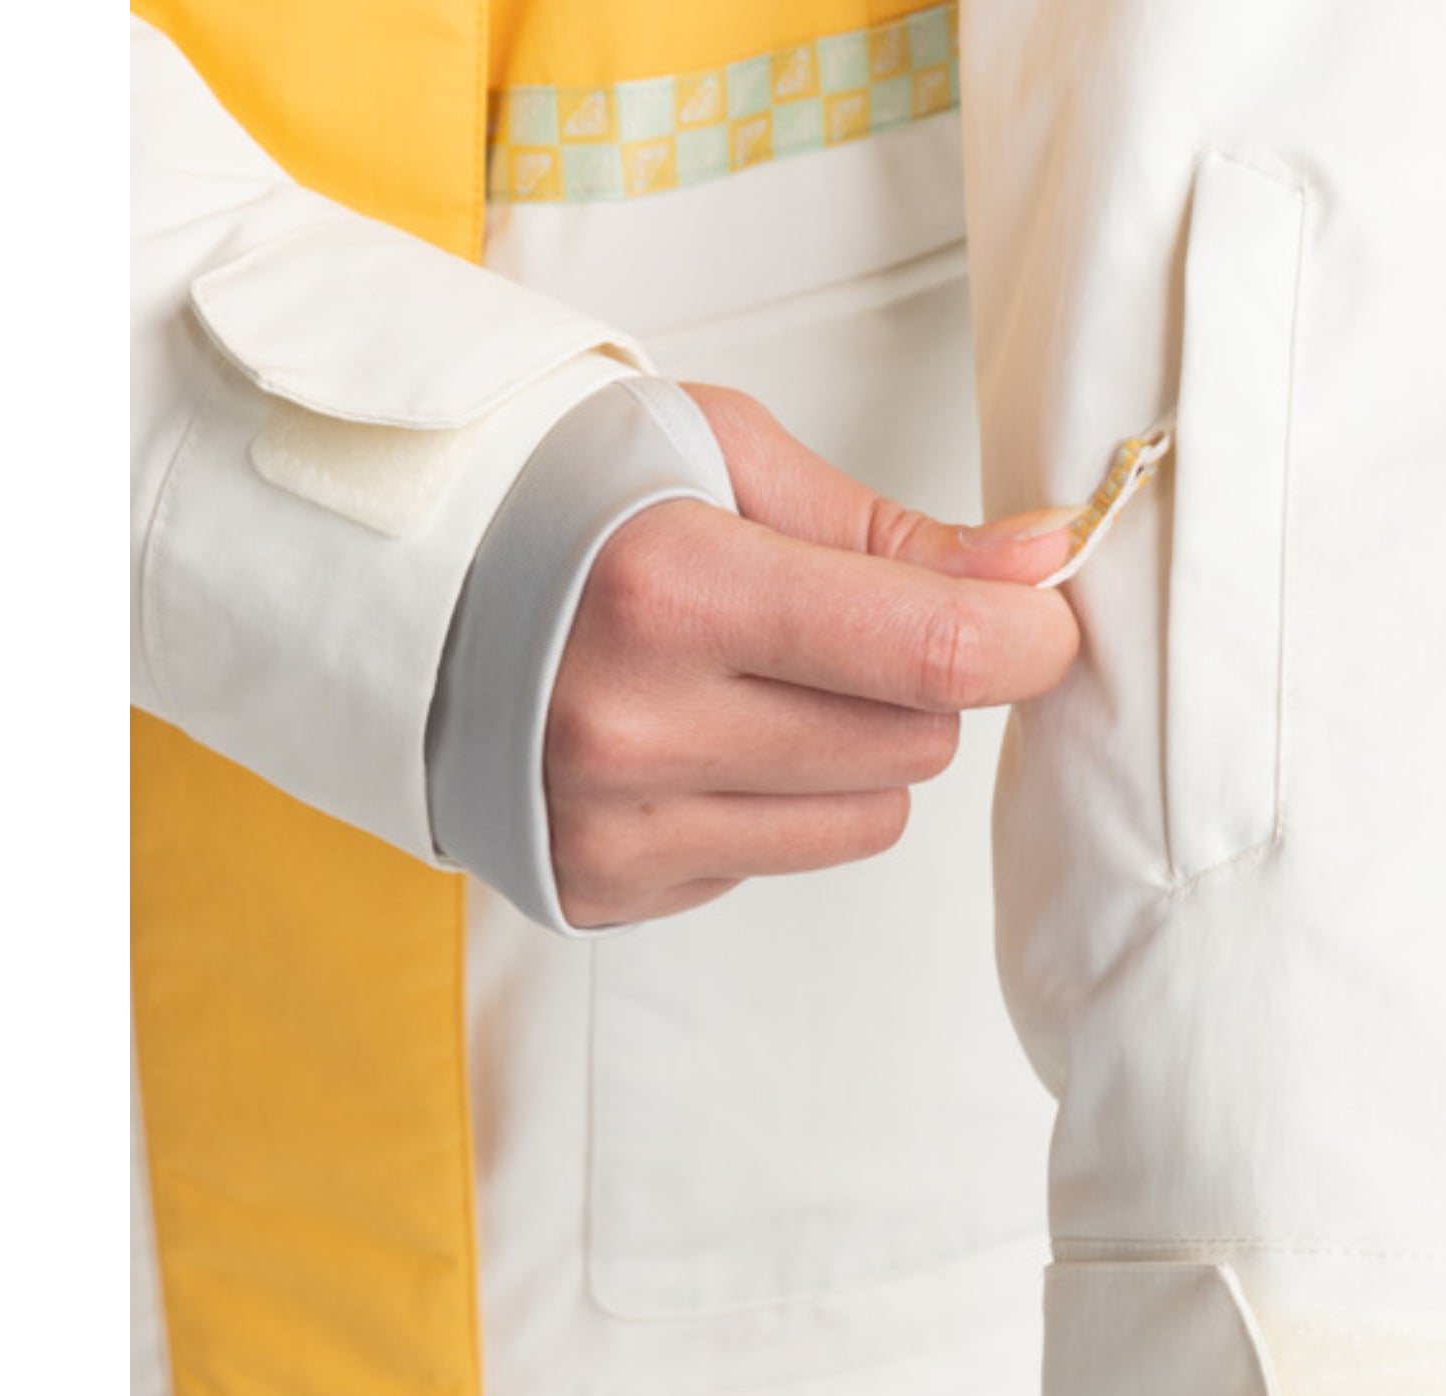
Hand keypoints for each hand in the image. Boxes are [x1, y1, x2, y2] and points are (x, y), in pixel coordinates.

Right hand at [544, 384, 1081, 927]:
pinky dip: (775, 804)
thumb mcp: (724, 458)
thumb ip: (892, 532)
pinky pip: (782, 861)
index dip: (1023, 639)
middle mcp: (637, 727)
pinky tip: (698, 739)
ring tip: (759, 683)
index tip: (1036, 619)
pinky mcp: (605, 888)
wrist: (404, 591)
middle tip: (840, 627)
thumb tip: (1041, 568)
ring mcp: (616, 825)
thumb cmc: (568, 497)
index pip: (927, 653)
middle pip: (914, 745)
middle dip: (916, 684)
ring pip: (868, 821)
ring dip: (855, 755)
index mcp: (671, 588)